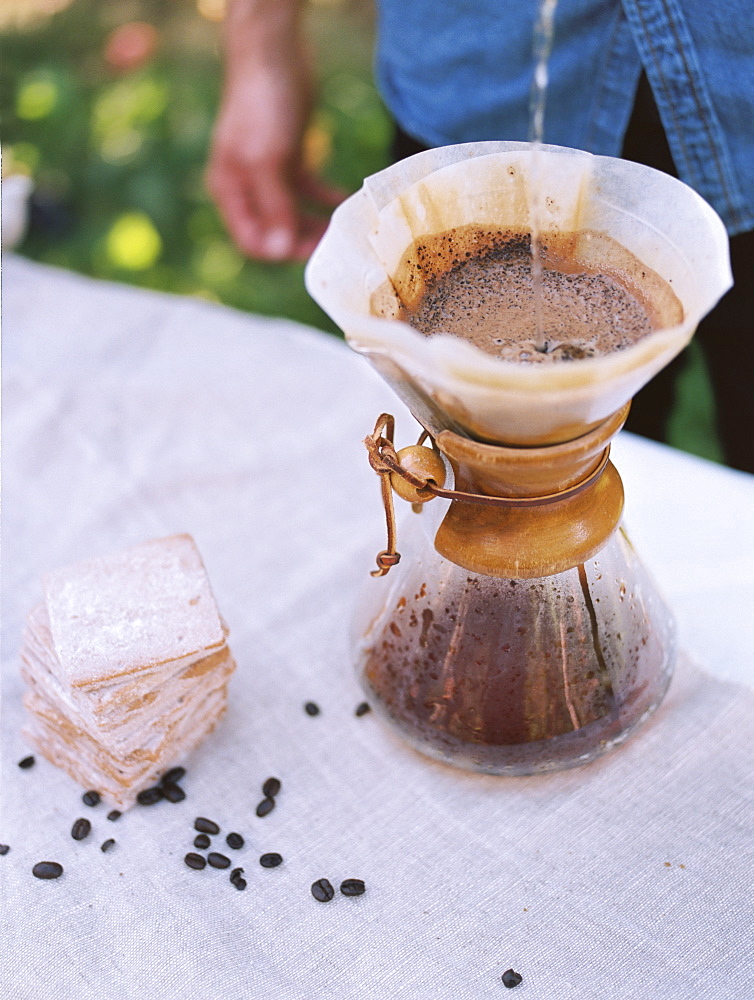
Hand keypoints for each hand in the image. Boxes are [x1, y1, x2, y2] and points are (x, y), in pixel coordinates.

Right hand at [206, 9, 343, 261]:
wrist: (273, 51)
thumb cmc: (261, 103)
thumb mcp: (267, 159)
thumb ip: (274, 205)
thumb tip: (279, 250)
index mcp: (230, 191)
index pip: (252, 240)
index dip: (280, 251)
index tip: (312, 251)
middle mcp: (247, 187)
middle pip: (276, 231)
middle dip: (304, 240)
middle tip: (336, 244)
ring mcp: (269, 173)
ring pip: (295, 213)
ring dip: (318, 222)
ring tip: (344, 227)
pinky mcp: (290, 157)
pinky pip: (308, 189)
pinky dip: (325, 197)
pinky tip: (344, 199)